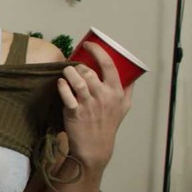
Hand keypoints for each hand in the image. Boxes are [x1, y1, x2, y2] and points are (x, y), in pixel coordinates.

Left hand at [58, 42, 132, 169]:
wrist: (95, 146)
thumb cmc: (109, 124)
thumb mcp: (124, 107)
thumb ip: (127, 90)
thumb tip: (131, 75)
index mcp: (116, 92)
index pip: (109, 65)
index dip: (97, 51)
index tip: (88, 45)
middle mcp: (103, 96)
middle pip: (89, 72)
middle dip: (78, 65)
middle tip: (73, 67)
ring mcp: (89, 105)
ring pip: (77, 81)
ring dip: (69, 72)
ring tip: (66, 71)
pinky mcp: (75, 113)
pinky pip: (67, 95)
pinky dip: (62, 86)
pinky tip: (60, 83)